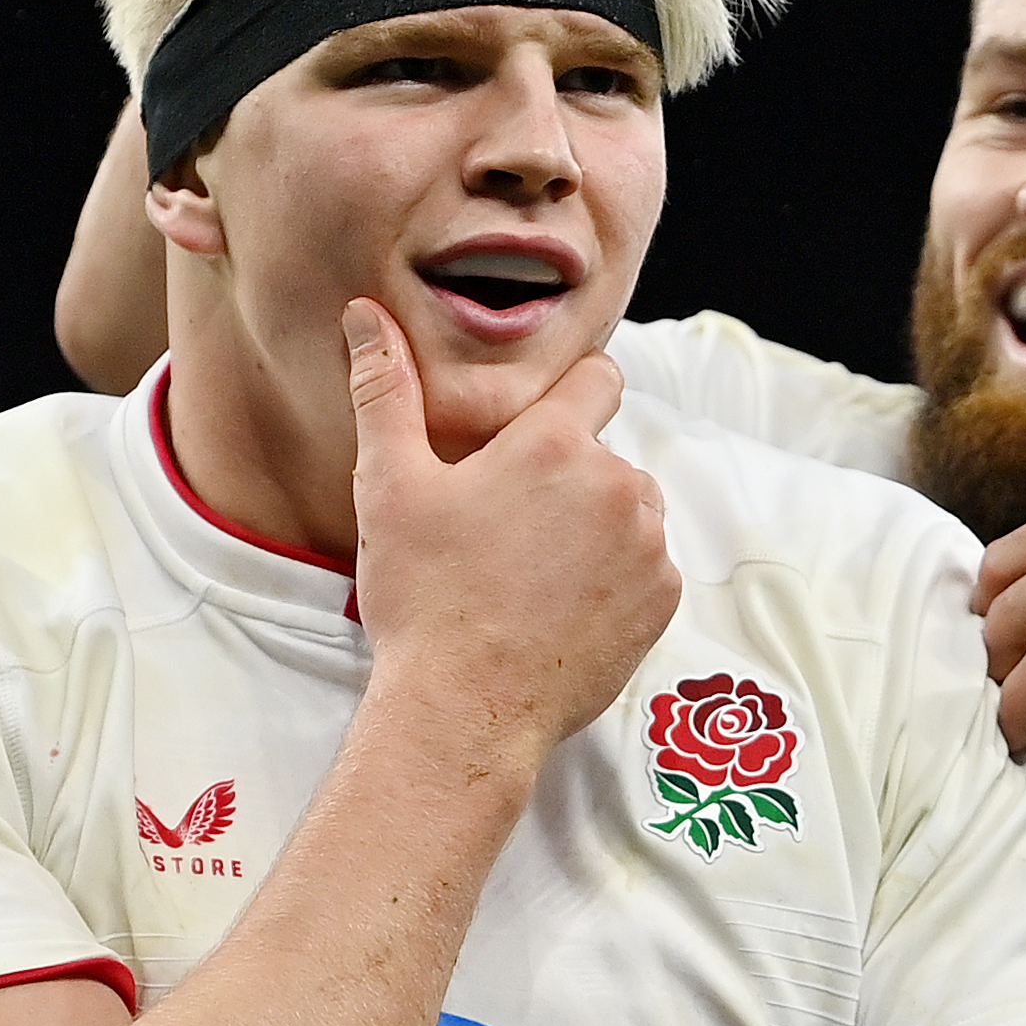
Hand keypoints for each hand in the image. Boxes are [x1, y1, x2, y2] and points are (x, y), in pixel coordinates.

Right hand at [347, 301, 675, 760]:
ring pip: (630, 511)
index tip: (538, 430)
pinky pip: (647, 568)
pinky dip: (615, 580)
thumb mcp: (389, 487)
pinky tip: (560, 607)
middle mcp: (617, 485)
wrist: (463, 712)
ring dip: (596, 527)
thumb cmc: (423, 600)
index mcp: (556, 444)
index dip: (569, 395)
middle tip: (507, 527)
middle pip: (606, 454)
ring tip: (531, 572)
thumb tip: (364, 314)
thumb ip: (385, 392)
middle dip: (568, 477)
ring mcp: (648, 547)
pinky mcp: (661, 602)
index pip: (599, 378)